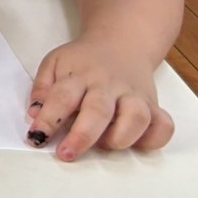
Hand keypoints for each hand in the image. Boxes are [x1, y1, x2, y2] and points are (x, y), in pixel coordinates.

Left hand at [26, 37, 173, 160]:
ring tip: (104, 146)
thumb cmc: (83, 61)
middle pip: (99, 111)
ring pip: (137, 118)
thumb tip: (34, 114)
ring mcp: (135, 95)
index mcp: (80, 75)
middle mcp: (109, 85)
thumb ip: (42, 88)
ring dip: (120, 138)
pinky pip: (164, 126)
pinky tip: (136, 143)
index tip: (37, 137)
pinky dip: (154, 139)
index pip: (62, 96)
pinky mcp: (154, 105)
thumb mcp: (54, 63)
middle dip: (82, 136)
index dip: (48, 118)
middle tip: (66, 154)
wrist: (122, 42)